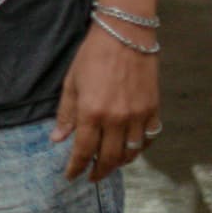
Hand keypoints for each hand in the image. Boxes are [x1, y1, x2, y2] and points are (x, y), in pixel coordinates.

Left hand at [51, 22, 159, 181]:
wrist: (125, 36)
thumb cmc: (92, 56)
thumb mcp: (71, 83)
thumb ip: (66, 114)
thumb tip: (58, 139)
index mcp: (91, 112)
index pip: (83, 150)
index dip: (76, 166)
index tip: (71, 176)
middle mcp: (116, 119)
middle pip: (109, 158)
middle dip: (99, 171)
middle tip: (92, 176)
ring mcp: (138, 116)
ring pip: (131, 152)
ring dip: (119, 163)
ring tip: (109, 164)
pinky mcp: (153, 110)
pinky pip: (148, 139)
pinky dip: (139, 148)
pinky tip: (130, 148)